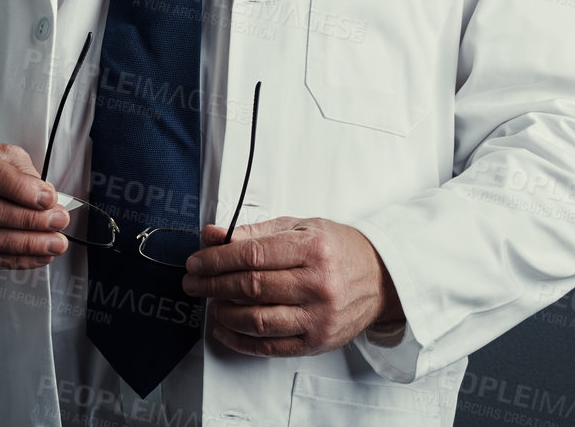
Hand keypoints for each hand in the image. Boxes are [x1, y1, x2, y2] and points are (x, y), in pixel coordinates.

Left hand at [180, 216, 402, 356]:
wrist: (381, 279)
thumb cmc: (339, 250)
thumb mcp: (302, 228)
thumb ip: (256, 232)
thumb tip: (213, 235)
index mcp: (313, 249)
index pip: (253, 255)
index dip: (217, 259)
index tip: (197, 261)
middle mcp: (318, 284)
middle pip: (251, 287)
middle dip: (213, 284)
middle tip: (192, 282)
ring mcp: (319, 316)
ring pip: (257, 320)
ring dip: (225, 312)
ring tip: (211, 303)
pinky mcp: (317, 341)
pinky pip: (270, 346)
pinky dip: (241, 340)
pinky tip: (225, 328)